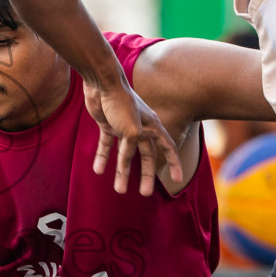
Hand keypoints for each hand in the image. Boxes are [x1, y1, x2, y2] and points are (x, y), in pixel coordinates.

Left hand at [82, 80, 182, 195]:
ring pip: (124, 154)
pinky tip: (98, 170)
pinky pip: (106, 145)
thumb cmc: (121, 102)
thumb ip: (131, 147)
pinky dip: (103, 157)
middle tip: (144, 193)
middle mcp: (140, 128)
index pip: (168, 148)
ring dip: (122, 172)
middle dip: (145, 175)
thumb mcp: (130, 129)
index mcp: (152, 127)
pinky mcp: (108, 125)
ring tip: (119, 190)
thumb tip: (127, 162)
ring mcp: (123, 127)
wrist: (101, 82)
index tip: (177, 179)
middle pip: (145, 156)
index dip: (174, 163)